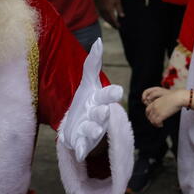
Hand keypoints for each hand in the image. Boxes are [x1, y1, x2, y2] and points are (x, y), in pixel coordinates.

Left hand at [58, 39, 123, 159]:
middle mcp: (98, 115)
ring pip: (94, 131)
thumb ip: (93, 63)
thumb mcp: (88, 83)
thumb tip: (98, 41)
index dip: (112, 94)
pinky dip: (82, 149)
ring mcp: (91, 130)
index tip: (118, 91)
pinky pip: (83, 146)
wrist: (75, 124)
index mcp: (100, 100)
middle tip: (103, 110)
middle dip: (102, 113)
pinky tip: (80, 152)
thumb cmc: (86, 101)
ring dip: (94, 130)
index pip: (108, 96)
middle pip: (102, 114)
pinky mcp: (81, 142)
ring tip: (94, 130)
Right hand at [98, 0, 123, 28]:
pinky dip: (105, 18)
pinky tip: (108, 18)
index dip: (116, 24)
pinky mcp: (99, 7)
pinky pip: (102, 15)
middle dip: (112, 24)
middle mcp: (104, 10)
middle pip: (108, 20)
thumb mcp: (118, 1)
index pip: (113, 19)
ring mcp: (101, 9)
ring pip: (104, 18)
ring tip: (113, 24)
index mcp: (109, 9)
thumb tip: (122, 16)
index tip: (119, 27)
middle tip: (116, 27)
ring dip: (108, 21)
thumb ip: (120, 9)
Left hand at [144, 88, 186, 127]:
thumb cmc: (174, 97)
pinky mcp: (161, 115)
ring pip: (152, 120)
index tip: (152, 117)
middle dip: (151, 120)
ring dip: (155, 124)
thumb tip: (162, 108)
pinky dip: (158, 125)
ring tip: (159, 124)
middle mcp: (154, 107)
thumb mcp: (164, 99)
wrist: (177, 98)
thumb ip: (161, 103)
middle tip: (155, 122)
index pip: (147, 110)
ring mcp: (157, 111)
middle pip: (148, 116)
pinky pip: (156, 122)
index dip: (149, 115)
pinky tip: (162, 125)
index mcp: (155, 102)